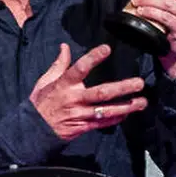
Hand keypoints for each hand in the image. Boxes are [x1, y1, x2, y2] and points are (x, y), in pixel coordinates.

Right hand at [30, 43, 145, 140]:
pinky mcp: (83, 126)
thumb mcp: (45, 81)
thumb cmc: (41, 102)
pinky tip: (128, 114)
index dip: (93, 58)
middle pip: (101, 93)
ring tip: (142, 102)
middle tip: (139, 83)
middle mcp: (74, 99)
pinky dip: (115, 119)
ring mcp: (79, 114)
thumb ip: (58, 64)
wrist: (33, 129)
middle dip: (122, 88)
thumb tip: (64, 46)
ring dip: (126, 107)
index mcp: (64, 84)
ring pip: (106, 110)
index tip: (107, 49)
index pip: (79, 68)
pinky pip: (102, 123)